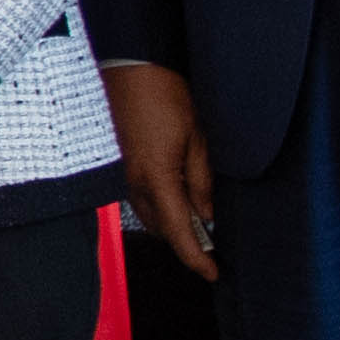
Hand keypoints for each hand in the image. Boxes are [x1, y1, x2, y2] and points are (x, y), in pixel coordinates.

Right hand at [105, 60, 218, 279]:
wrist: (132, 66)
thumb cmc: (166, 95)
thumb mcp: (197, 137)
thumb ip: (201, 180)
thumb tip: (207, 214)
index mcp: (156, 178)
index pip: (179, 231)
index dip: (196, 258)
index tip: (213, 273)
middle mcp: (135, 182)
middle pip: (162, 230)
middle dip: (186, 244)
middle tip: (214, 248)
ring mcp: (127, 173)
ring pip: (151, 216)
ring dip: (174, 227)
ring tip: (202, 226)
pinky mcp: (126, 163)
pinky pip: (143, 198)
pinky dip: (163, 209)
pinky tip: (182, 200)